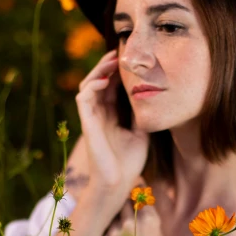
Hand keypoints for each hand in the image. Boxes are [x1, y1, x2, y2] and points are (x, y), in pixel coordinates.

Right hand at [75, 50, 149, 215]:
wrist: (119, 182)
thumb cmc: (129, 161)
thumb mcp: (141, 131)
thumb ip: (141, 114)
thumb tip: (151, 97)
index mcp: (111, 115)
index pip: (111, 86)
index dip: (118, 71)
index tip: (131, 59)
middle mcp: (99, 114)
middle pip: (98, 81)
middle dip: (107, 65)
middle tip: (120, 53)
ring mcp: (91, 118)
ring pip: (88, 85)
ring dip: (98, 71)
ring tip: (112, 61)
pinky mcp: (86, 124)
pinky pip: (83, 98)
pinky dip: (93, 86)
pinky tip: (105, 80)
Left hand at [97, 182, 166, 235]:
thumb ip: (149, 220)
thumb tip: (140, 203)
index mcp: (151, 220)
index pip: (139, 193)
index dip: (134, 188)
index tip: (131, 187)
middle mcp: (132, 223)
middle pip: (120, 199)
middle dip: (118, 198)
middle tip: (117, 199)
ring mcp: (115, 233)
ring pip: (107, 215)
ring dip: (109, 217)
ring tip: (115, 228)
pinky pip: (100, 231)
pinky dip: (103, 233)